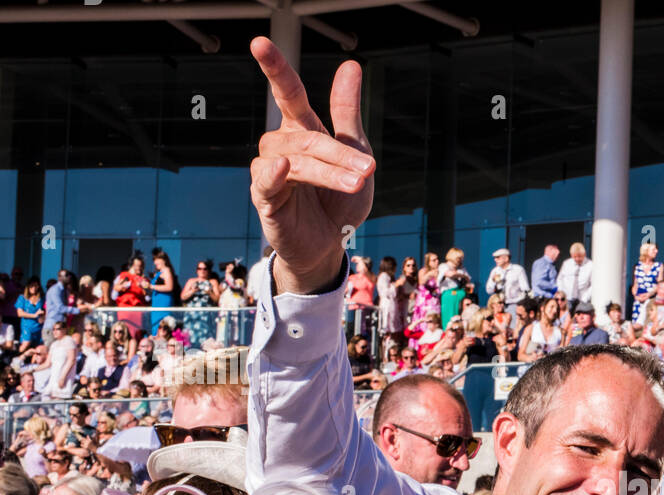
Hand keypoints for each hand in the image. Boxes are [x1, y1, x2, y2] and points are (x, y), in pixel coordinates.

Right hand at [249, 37, 376, 295]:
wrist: (331, 246)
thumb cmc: (339, 200)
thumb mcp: (354, 154)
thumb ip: (347, 114)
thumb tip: (350, 65)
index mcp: (302, 131)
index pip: (288, 94)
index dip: (275, 69)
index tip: (259, 43)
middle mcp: (281, 147)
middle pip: (306, 136)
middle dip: (339, 153)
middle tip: (368, 168)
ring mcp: (270, 172)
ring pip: (295, 158)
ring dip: (328, 170)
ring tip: (355, 183)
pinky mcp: (266, 200)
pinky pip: (265, 181)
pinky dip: (274, 172)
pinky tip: (284, 166)